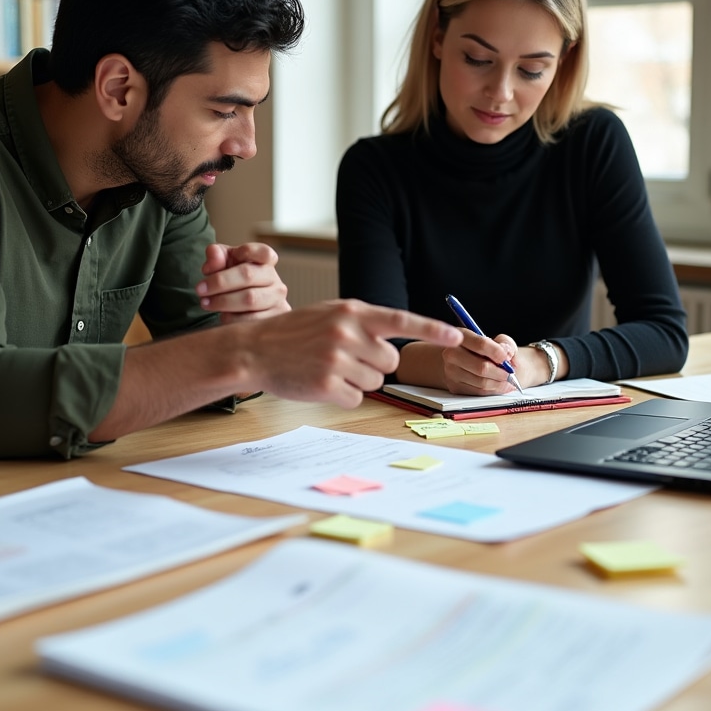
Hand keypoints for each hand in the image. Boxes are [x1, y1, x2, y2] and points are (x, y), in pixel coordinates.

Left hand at [196, 242, 290, 322]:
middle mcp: (275, 279)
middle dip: (220, 282)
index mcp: (266, 261)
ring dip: (223, 302)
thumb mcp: (223, 265)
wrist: (247, 311)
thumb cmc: (234, 282)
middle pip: (248, 274)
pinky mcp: (275, 318)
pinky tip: (223, 316)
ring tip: (206, 303)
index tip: (225, 260)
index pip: (263, 252)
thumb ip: (217, 256)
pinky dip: (232, 318)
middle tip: (200, 290)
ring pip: (249, 299)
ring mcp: (277, 300)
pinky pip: (251, 320)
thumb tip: (213, 253)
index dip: (244, 253)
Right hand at [237, 299, 463, 407]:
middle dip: (375, 364)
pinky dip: (342, 395)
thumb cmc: (294, 332)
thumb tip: (394, 343)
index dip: (431, 329)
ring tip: (328, 367)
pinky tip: (321, 382)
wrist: (254, 349)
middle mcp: (348, 333)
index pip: (401, 320)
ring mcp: (338, 359)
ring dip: (358, 380)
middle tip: (347, 358)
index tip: (457, 337)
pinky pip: (356, 398)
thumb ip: (362, 322)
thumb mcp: (330, 314)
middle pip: (391, 361)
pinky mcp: (327, 385)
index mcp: (352, 312)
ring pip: (375, 382)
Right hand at [438, 329, 520, 394]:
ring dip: (499, 383)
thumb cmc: (486, 350)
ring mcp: (451, 372)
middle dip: (501, 372)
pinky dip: (493, 390)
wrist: (469, 362)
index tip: (507, 358)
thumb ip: (505, 342)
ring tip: (507, 380)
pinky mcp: (455, 387)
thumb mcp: (497, 339)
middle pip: (482, 367)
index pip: (481, 344)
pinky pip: (479, 392)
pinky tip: (499, 385)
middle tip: (510, 373)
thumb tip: (507, 354)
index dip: (498, 352)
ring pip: (482, 382)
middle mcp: (451, 354)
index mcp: (461, 336)